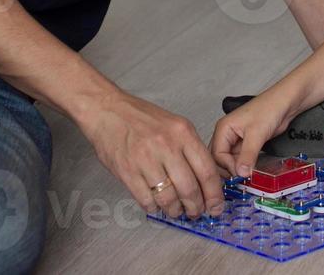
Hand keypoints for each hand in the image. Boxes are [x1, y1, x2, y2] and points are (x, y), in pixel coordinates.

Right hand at [75, 87, 223, 219]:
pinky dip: (154, 207)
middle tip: (196, 211)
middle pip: (190, 188)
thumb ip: (190, 149)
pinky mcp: (127, 172)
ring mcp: (145, 160)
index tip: (216, 205)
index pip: (207, 170)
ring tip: (176, 210)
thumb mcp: (174, 124)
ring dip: (175, 210)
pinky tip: (156, 205)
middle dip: (196, 206)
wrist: (107, 110)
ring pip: (169, 198)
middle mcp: (166, 145)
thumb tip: (205, 180)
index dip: (214, 194)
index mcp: (183, 132)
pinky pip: (146, 200)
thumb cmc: (140, 118)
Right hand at [209, 92, 291, 178]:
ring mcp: (237, 139)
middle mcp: (227, 134)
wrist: (285, 103)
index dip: (227, 166)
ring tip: (247, 176)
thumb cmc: (269, 108)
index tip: (240, 175)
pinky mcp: (247, 143)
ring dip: (238, 169)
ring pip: (231, 160)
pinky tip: (251, 171)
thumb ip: (248, 155)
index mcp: (223, 128)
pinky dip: (245, 166)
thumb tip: (240, 173)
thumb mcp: (257, 134)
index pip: (217, 154)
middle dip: (230, 169)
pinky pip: (241, 159)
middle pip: (220, 159)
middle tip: (241, 178)